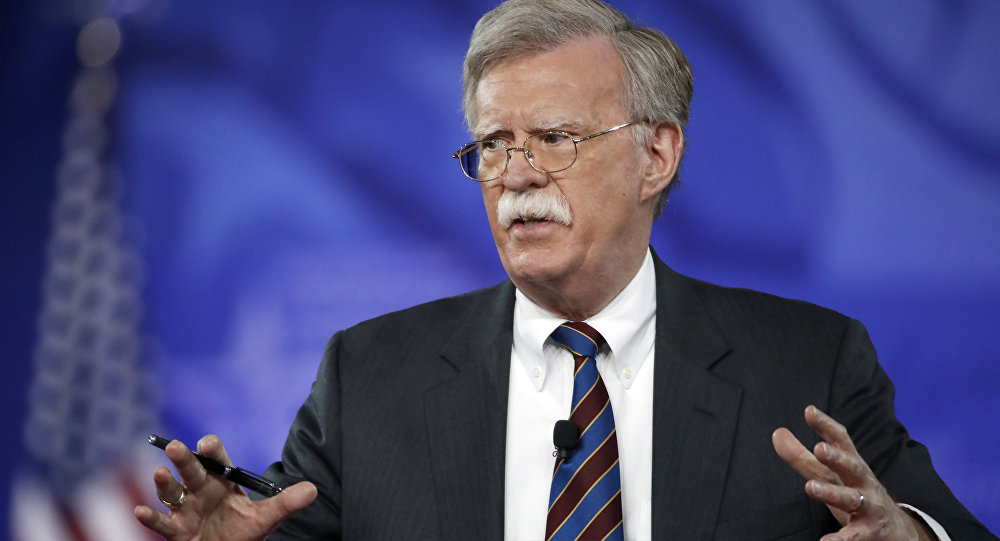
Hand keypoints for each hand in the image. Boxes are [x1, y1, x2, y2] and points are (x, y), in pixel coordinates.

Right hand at [134, 435, 316, 540]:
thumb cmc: (244, 532)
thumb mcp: (266, 519)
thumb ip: (286, 503)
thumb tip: (312, 490)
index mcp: (222, 482)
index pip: (216, 459)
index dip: (211, 450)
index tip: (207, 442)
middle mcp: (201, 491)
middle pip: (191, 471)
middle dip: (184, 459)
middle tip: (174, 446)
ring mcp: (186, 510)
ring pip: (172, 493)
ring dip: (164, 483)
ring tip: (159, 473)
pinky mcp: (176, 531)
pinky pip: (161, 523)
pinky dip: (150, 518)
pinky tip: (140, 511)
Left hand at [772, 406, 934, 540]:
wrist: (897, 529)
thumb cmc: (857, 494)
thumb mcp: (830, 474)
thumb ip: (802, 456)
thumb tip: (777, 432)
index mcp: (852, 465)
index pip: (841, 440)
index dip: (826, 425)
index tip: (809, 411)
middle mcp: (863, 482)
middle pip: (851, 466)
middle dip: (836, 457)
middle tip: (819, 449)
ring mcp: (868, 506)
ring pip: (851, 498)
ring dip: (831, 492)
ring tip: (810, 487)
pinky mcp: (869, 532)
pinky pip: (854, 536)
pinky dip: (841, 540)